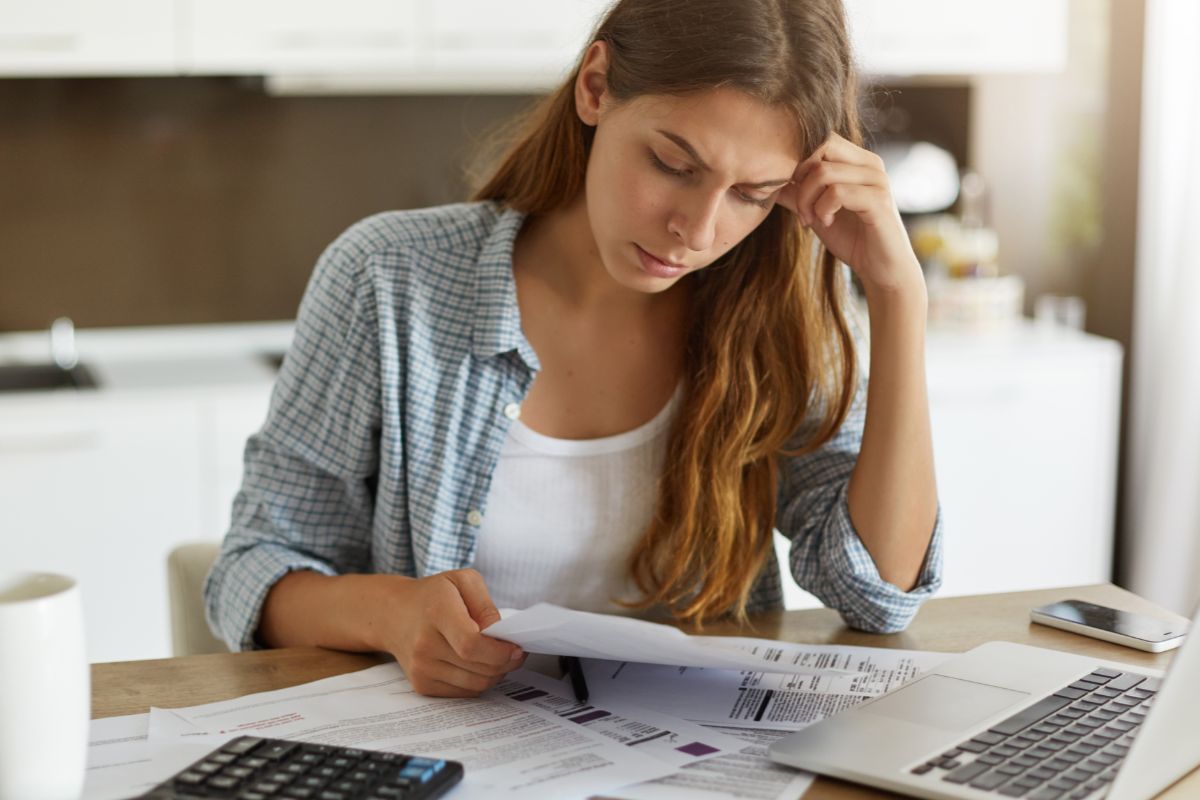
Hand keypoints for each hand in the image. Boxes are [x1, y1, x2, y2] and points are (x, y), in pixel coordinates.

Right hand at [374, 569, 524, 696]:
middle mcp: (424, 645)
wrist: (393, 614)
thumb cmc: (433, 595)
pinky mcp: (421, 685)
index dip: (500, 652)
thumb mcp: (462, 581)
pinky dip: (479, 682)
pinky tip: (480, 665)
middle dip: (506, 663)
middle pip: (478, 667)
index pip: (471, 644)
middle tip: (516, 652)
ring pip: (475, 684)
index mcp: (436, 612)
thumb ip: (486, 606)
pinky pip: (464, 692)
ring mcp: (421, 668)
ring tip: (499, 657)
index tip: (517, 648)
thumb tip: (499, 635)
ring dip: (496, 674)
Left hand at [776, 132, 922, 295]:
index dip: (798, 161)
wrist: (881, 269)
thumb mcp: (816, 212)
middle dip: (800, 177)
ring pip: (824, 173)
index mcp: (858, 160)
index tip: (792, 190)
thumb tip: (768, 180)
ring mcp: (877, 180)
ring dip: (807, 200)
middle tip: (800, 206)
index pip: (821, 138)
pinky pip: (837, 193)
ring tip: (810, 219)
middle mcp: (870, 164)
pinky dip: (822, 210)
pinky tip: (826, 223)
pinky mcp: (879, 200)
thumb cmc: (852, 239)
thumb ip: (796, 194)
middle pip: (821, 147)